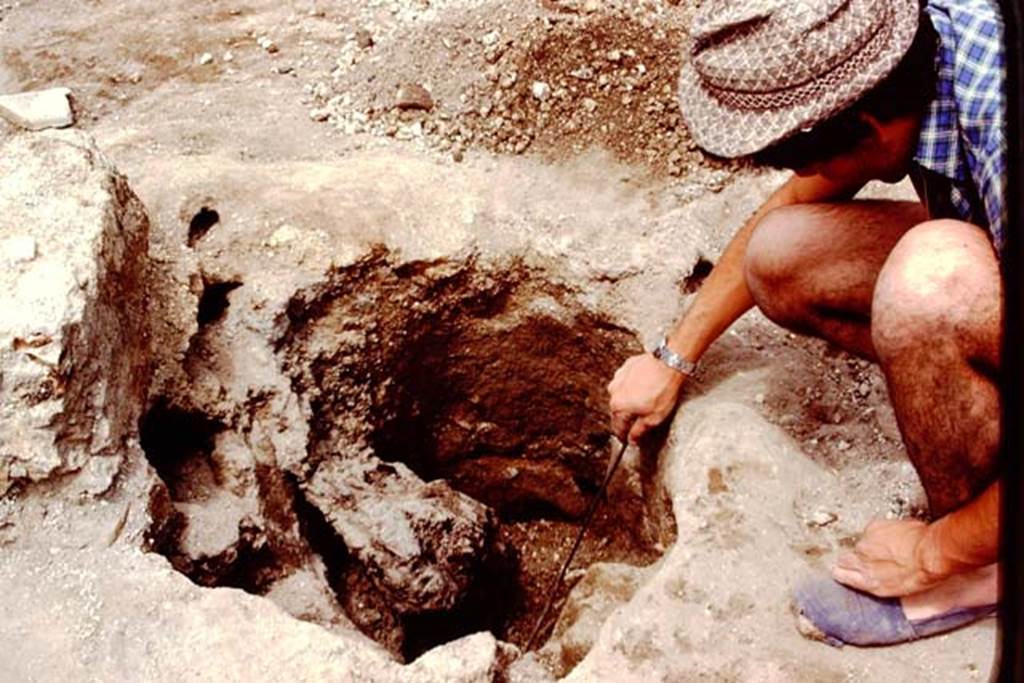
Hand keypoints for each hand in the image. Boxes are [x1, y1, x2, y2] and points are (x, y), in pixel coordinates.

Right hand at [606, 352, 685, 443]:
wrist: (668, 363)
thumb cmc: (662, 389)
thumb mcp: (654, 418)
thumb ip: (639, 431)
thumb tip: (632, 439)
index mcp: (619, 407)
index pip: (617, 428)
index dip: (624, 436)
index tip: (629, 439)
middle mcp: (614, 392)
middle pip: (618, 411)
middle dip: (628, 417)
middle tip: (641, 419)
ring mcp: (619, 378)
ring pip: (622, 394)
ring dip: (630, 399)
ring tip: (647, 399)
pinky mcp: (626, 367)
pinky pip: (627, 381)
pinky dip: (634, 385)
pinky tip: (646, 386)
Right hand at [832, 518, 950, 596]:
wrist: (931, 552)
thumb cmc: (922, 574)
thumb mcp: (897, 589)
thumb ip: (876, 582)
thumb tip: (874, 576)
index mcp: (868, 581)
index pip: (842, 574)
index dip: (843, 571)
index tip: (843, 570)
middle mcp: (860, 562)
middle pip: (846, 557)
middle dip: (854, 558)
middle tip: (872, 558)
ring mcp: (865, 544)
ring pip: (861, 543)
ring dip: (871, 544)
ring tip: (891, 547)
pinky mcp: (873, 527)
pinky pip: (873, 530)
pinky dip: (881, 532)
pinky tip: (895, 536)